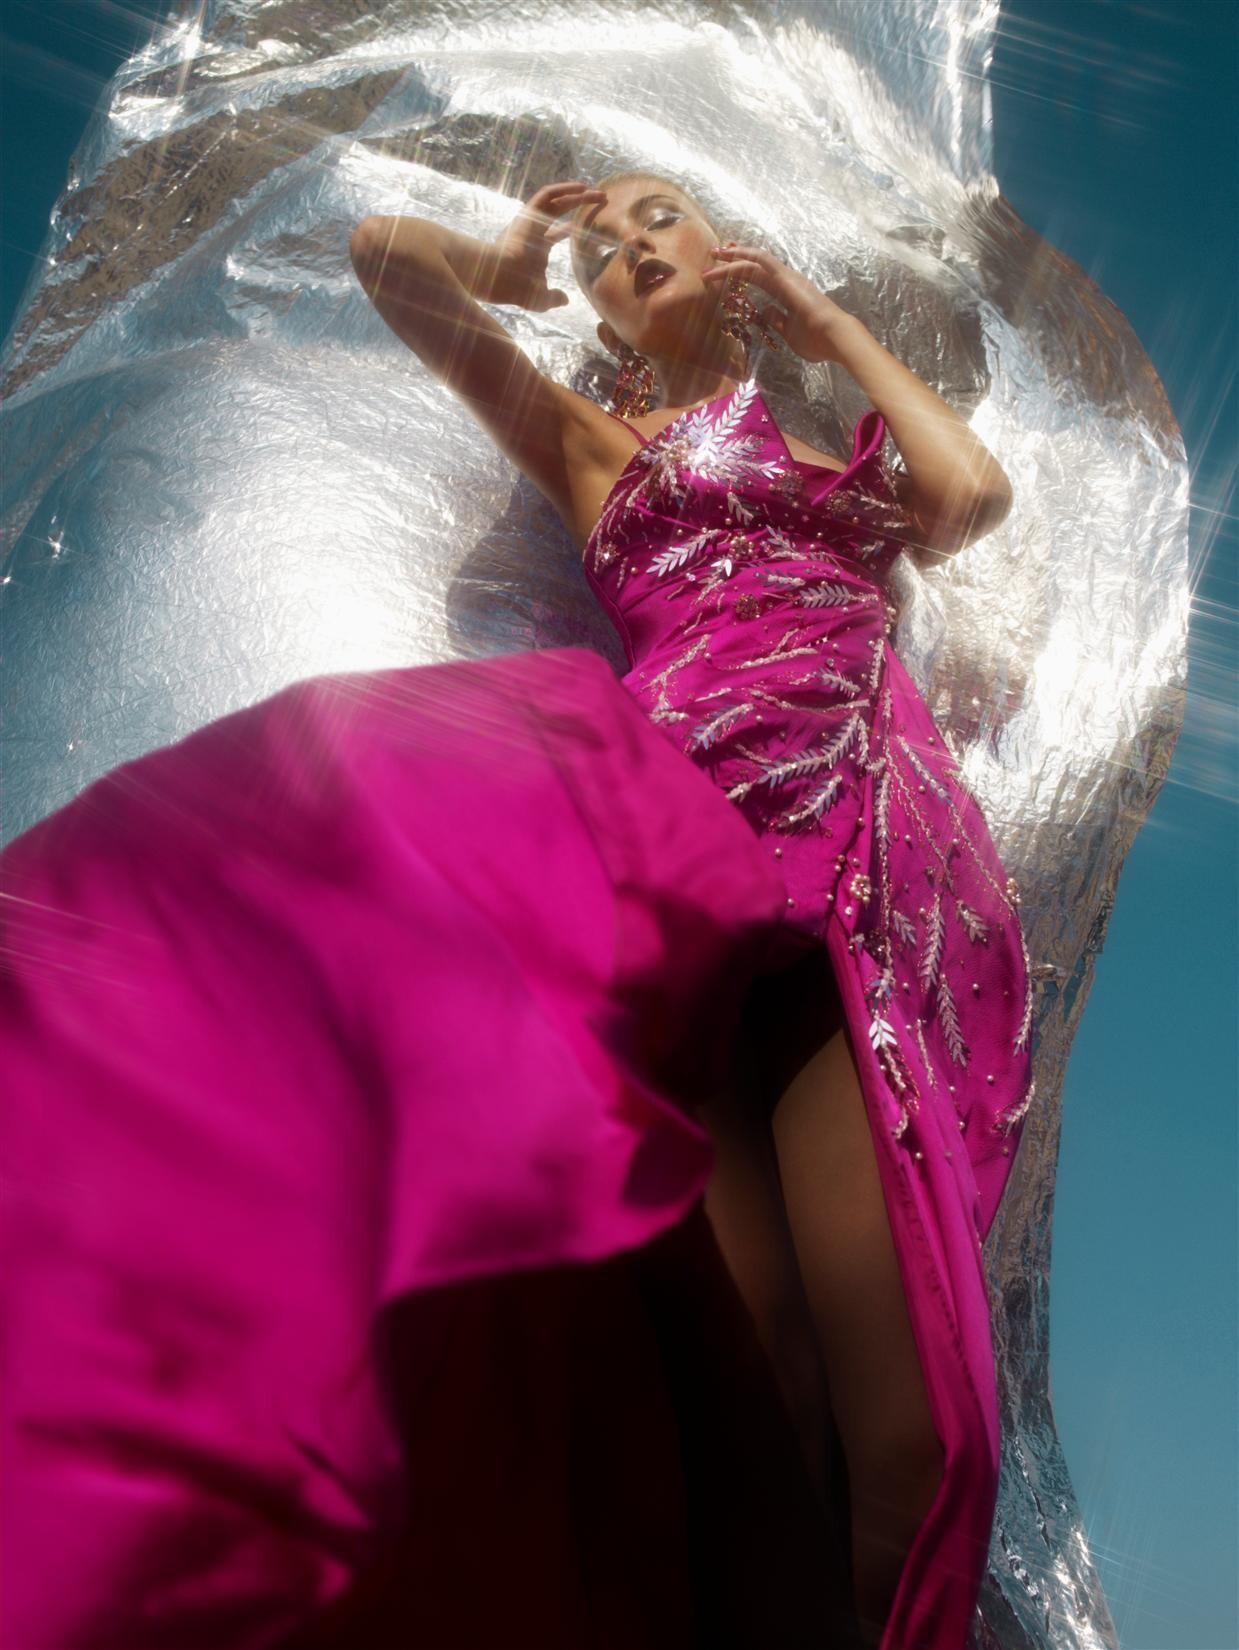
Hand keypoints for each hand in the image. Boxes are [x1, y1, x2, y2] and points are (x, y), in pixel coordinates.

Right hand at [489, 180, 605, 310]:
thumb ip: (553, 297)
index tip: (588, 224)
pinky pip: (547, 194)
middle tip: (600, 200)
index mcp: (536, 247)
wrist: (501, 277)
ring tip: (597, 191)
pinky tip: (582, 188)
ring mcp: (530, 219)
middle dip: (578, 204)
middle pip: (558, 211)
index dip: (570, 228)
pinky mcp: (528, 212)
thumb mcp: (541, 297)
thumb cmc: (519, 289)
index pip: (555, 233)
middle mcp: (534, 230)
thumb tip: (565, 300)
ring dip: (576, 193)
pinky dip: (564, 189)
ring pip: (555, 199)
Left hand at [701, 242, 859, 362]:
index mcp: (788, 293)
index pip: (760, 277)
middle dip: (734, 259)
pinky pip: (761, 261)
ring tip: (713, 255)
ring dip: (733, 257)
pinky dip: (742, 257)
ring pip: (755, 260)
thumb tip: (765, 311)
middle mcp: (787, 280)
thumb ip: (778, 321)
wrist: (835, 338)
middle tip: (714, 256)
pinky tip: (726, 257)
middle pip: (755, 264)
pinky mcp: (785, 278)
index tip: (725, 271)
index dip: (742, 272)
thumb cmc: (817, 341)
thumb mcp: (790, 333)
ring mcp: (787, 277)